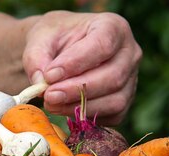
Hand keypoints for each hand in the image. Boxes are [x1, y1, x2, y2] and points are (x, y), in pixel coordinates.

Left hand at [23, 11, 141, 125]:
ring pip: (115, 101)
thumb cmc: (55, 38)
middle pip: (113, 76)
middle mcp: (130, 53)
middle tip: (48, 95)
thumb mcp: (40, 38)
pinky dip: (88, 116)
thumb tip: (40, 83)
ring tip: (51, 103)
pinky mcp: (125, 101)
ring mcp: (131, 79)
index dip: (77, 63)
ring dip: (81, 107)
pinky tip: (64, 109)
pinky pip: (112, 116)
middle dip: (77, 90)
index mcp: (113, 27)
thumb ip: (36, 57)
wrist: (63, 49)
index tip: (49, 75)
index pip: (102, 45)